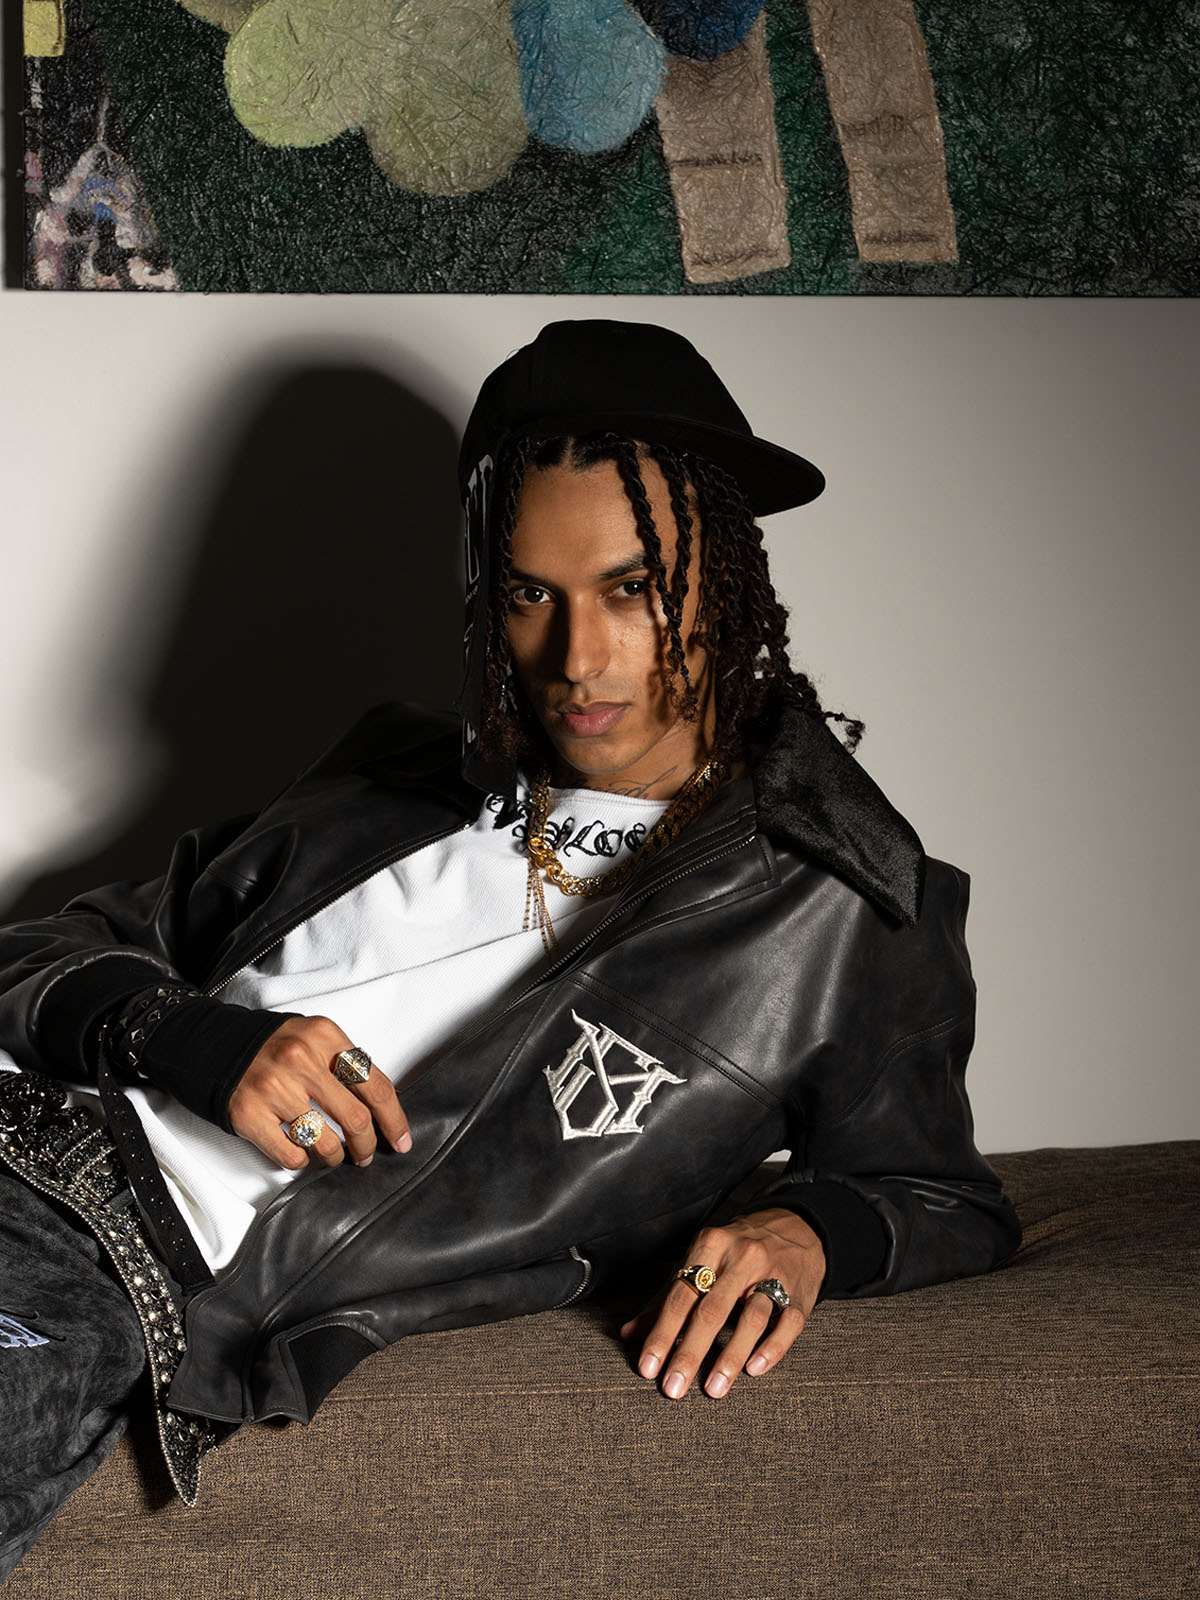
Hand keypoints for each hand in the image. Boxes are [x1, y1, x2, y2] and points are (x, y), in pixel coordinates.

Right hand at [227, 1015, 412, 1170]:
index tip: (401, 1139)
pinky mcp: (249, 1115)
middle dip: (366, 1145)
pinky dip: (303, 1161)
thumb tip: (384, 1105)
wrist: (215, 1046)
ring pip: (325, 1143)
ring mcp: (273, 1088)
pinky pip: (292, 1155)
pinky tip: (301, 1152)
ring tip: (332, 1154)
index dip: (394, 1120)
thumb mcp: (314, 1038)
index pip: (375, 1086)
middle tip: (365, 1154)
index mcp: (324, 1036)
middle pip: (356, 1119)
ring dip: (335, 1156)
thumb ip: (347, 1064)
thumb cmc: (272, 1047)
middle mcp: (300, 1059)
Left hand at [621, 1208, 824, 1399]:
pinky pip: (788, 1323)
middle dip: (689, 1352)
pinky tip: (755, 1370)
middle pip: (712, 1309)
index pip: (680, 1294)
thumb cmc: (738, 1250)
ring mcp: (774, 1274)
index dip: (661, 1333)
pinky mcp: (801, 1293)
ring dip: (730, 1357)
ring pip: (751, 1318)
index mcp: (710, 1245)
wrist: (798, 1227)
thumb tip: (627, 1334)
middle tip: (673, 1388)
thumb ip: (665, 1298)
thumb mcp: (700, 1260)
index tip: (647, 1368)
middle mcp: (742, 1257)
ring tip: (713, 1389)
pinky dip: (772, 1348)